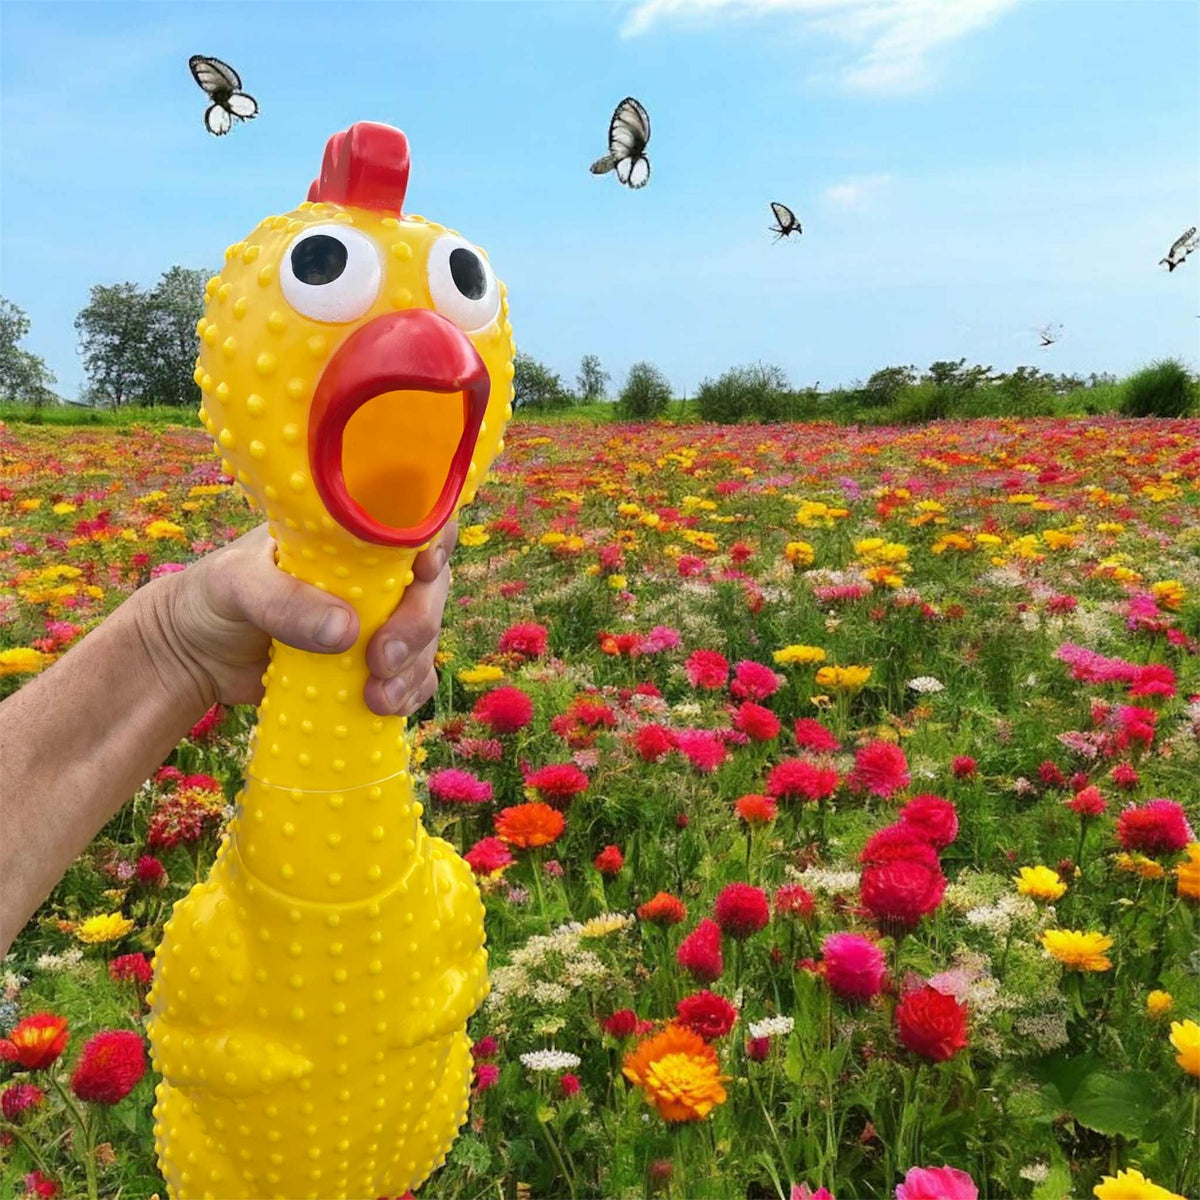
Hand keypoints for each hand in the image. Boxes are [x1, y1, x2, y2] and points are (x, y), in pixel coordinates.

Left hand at [146, 522, 455, 714]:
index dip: (436, 538)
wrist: (190, 657)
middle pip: (430, 590)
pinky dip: (409, 693)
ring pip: (425, 639)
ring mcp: (373, 623)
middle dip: (418, 626)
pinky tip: (383, 707)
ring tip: (377, 697)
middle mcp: (371, 578)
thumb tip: (346, 631)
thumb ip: (285, 602)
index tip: (425, 568)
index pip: (411, 524)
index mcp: (347, 539)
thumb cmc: (211, 598)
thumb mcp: (237, 585)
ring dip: (414, 668)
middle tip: (381, 659)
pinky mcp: (368, 667)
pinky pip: (411, 678)